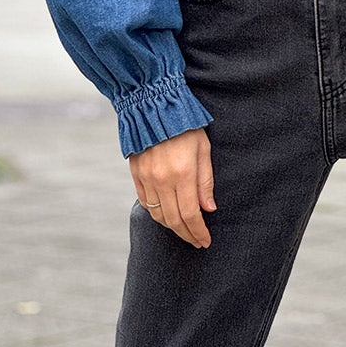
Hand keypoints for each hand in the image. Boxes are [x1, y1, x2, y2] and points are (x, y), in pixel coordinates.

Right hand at [128, 127, 215, 247]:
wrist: (155, 104)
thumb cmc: (186, 124)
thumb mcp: (203, 148)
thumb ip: (205, 180)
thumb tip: (209, 209)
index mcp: (182, 173)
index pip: (190, 214)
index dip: (198, 232)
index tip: (205, 241)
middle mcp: (162, 179)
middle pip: (173, 220)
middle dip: (186, 234)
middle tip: (196, 241)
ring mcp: (147, 178)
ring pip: (158, 214)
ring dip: (171, 227)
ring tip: (183, 230)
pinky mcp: (136, 173)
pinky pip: (146, 202)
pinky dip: (156, 212)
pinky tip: (166, 214)